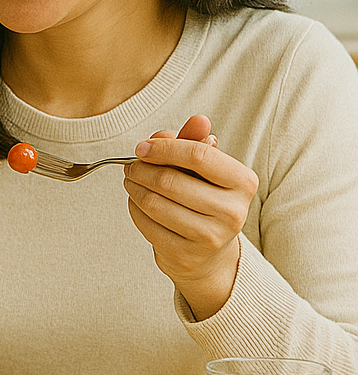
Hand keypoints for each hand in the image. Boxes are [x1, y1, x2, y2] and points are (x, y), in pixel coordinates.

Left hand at [124, 114, 257, 319]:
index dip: (163, 148)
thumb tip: (198, 120)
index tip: (142, 147)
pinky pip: (147, 224)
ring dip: (134, 188)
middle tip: (131, 166)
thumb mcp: (205, 170)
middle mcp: (233, 212)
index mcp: (242, 182)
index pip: (198, 155)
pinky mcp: (186, 255)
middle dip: (142, 169)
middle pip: (170, 180)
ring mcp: (210, 237)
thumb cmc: (205, 200)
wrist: (210, 254)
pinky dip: (134, 208)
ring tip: (131, 181)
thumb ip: (195, 143)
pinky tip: (137, 202)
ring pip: (154, 203)